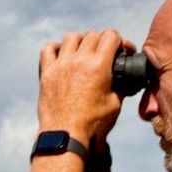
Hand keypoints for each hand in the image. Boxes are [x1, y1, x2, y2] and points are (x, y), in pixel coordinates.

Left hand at [37, 30, 131, 145]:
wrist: (65, 136)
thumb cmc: (92, 124)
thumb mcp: (115, 104)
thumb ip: (120, 86)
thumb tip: (125, 80)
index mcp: (99, 66)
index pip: (111, 36)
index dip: (119, 41)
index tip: (121, 50)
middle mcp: (79, 60)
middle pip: (92, 35)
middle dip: (102, 41)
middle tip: (105, 53)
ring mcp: (61, 65)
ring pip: (71, 37)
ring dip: (80, 40)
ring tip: (84, 51)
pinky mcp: (47, 74)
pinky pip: (47, 49)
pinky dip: (55, 48)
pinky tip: (61, 55)